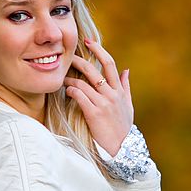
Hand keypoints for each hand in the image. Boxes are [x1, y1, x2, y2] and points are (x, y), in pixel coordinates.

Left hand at [63, 39, 133, 156]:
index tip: (88, 41)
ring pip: (83, 83)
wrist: (122, 149)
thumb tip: (126, 70)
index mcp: (119, 90)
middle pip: (93, 70)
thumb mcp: (128, 106)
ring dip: (70, 79)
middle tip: (68, 57)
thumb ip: (125, 87)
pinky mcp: (94, 113)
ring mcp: (103, 103)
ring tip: (62, 79)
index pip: (110, 63)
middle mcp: (112, 94)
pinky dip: (71, 90)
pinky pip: (79, 96)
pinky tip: (66, 91)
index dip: (98, 50)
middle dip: (79, 61)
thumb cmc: (123, 128)